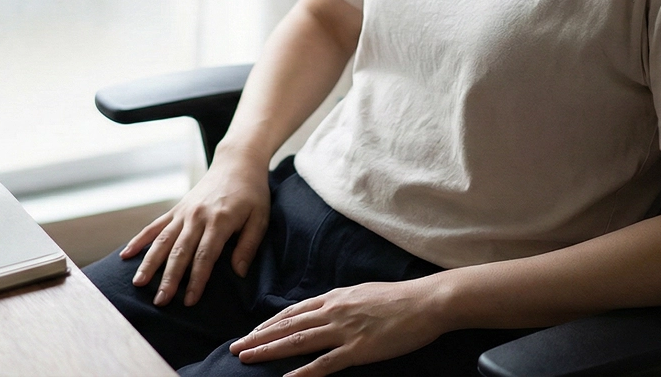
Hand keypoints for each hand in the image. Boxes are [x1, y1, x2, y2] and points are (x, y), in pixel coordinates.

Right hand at [121, 147, 270, 306]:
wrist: (237, 163)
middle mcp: (197, 216)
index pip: (205, 255)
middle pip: (180, 251)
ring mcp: (184, 212)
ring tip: (138, 282)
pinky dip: (140, 240)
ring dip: (150, 262)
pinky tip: (126, 254)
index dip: (197, 279)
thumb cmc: (252, 193)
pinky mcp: (177, 209)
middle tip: (160, 301)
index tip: (190, 301)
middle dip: (169, 278)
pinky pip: (155, 226)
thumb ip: (249, 245)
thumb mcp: (260, 218)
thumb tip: (239, 272)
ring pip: (162, 240)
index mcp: (220, 220)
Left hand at [228, 279, 448, 376]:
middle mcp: (333, 312)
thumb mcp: (362, 292)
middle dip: (258, 338)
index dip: (269, 323)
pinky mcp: (358, 349)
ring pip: (298, 342)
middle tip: (235, 348)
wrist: (425, 301)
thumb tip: (325, 308)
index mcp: (334, 298)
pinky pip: (325, 363)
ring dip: (269, 351)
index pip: (293, 312)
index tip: (251, 332)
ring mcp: (344, 330)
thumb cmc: (398, 298)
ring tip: (247, 358)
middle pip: (287, 326)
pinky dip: (303, 372)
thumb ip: (341, 302)